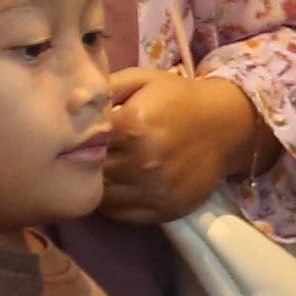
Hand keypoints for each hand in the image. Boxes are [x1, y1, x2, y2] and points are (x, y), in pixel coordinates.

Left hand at [91, 67, 276, 227]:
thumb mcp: (142, 80)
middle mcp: (142, 162)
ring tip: (103, 171)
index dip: (78, 138)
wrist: (227, 125)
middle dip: (86, 162)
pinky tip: (119, 186)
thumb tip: (68, 103)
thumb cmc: (179, 98)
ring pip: (103, 196)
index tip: (78, 134)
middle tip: (87, 154)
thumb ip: (104, 88)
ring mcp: (154, 190)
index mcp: (133, 125)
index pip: (85, 140)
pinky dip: (114, 204)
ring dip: (99, 184)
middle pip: (93, 170)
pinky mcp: (165, 210)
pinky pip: (122, 215)